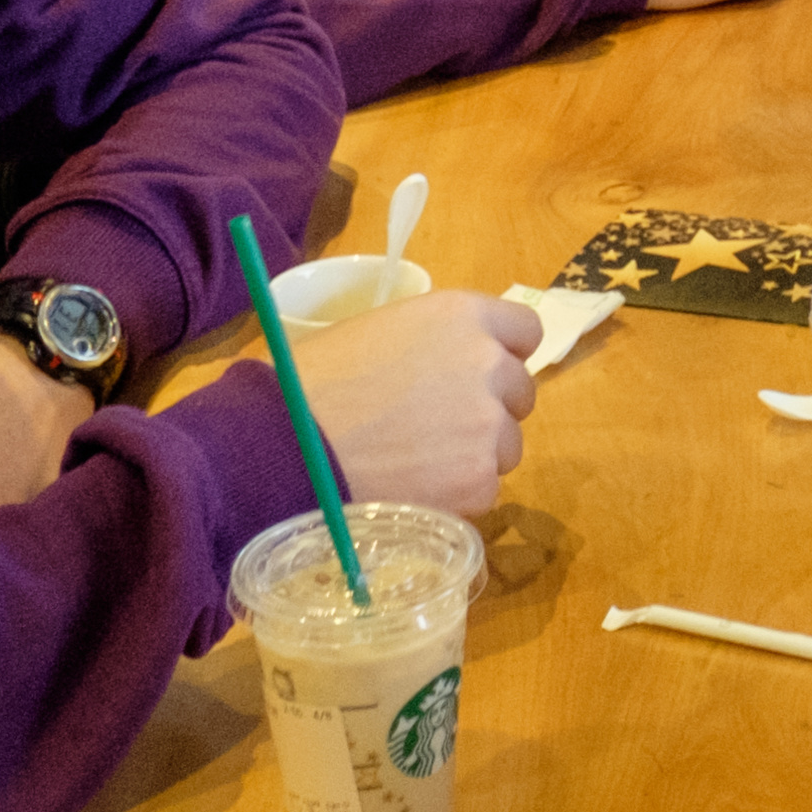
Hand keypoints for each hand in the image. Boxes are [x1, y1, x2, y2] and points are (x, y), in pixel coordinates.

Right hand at [287, 291, 542, 517]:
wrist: (286, 449)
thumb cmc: (315, 383)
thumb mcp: (382, 333)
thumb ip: (433, 343)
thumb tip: (446, 364)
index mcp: (464, 315)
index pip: (526, 330)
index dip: (504, 354)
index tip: (481, 376)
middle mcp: (488, 362)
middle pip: (519, 391)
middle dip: (489, 409)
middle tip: (439, 429)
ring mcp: (488, 424)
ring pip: (506, 444)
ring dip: (475, 456)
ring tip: (418, 465)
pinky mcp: (478, 480)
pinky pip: (485, 489)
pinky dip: (458, 497)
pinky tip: (414, 492)